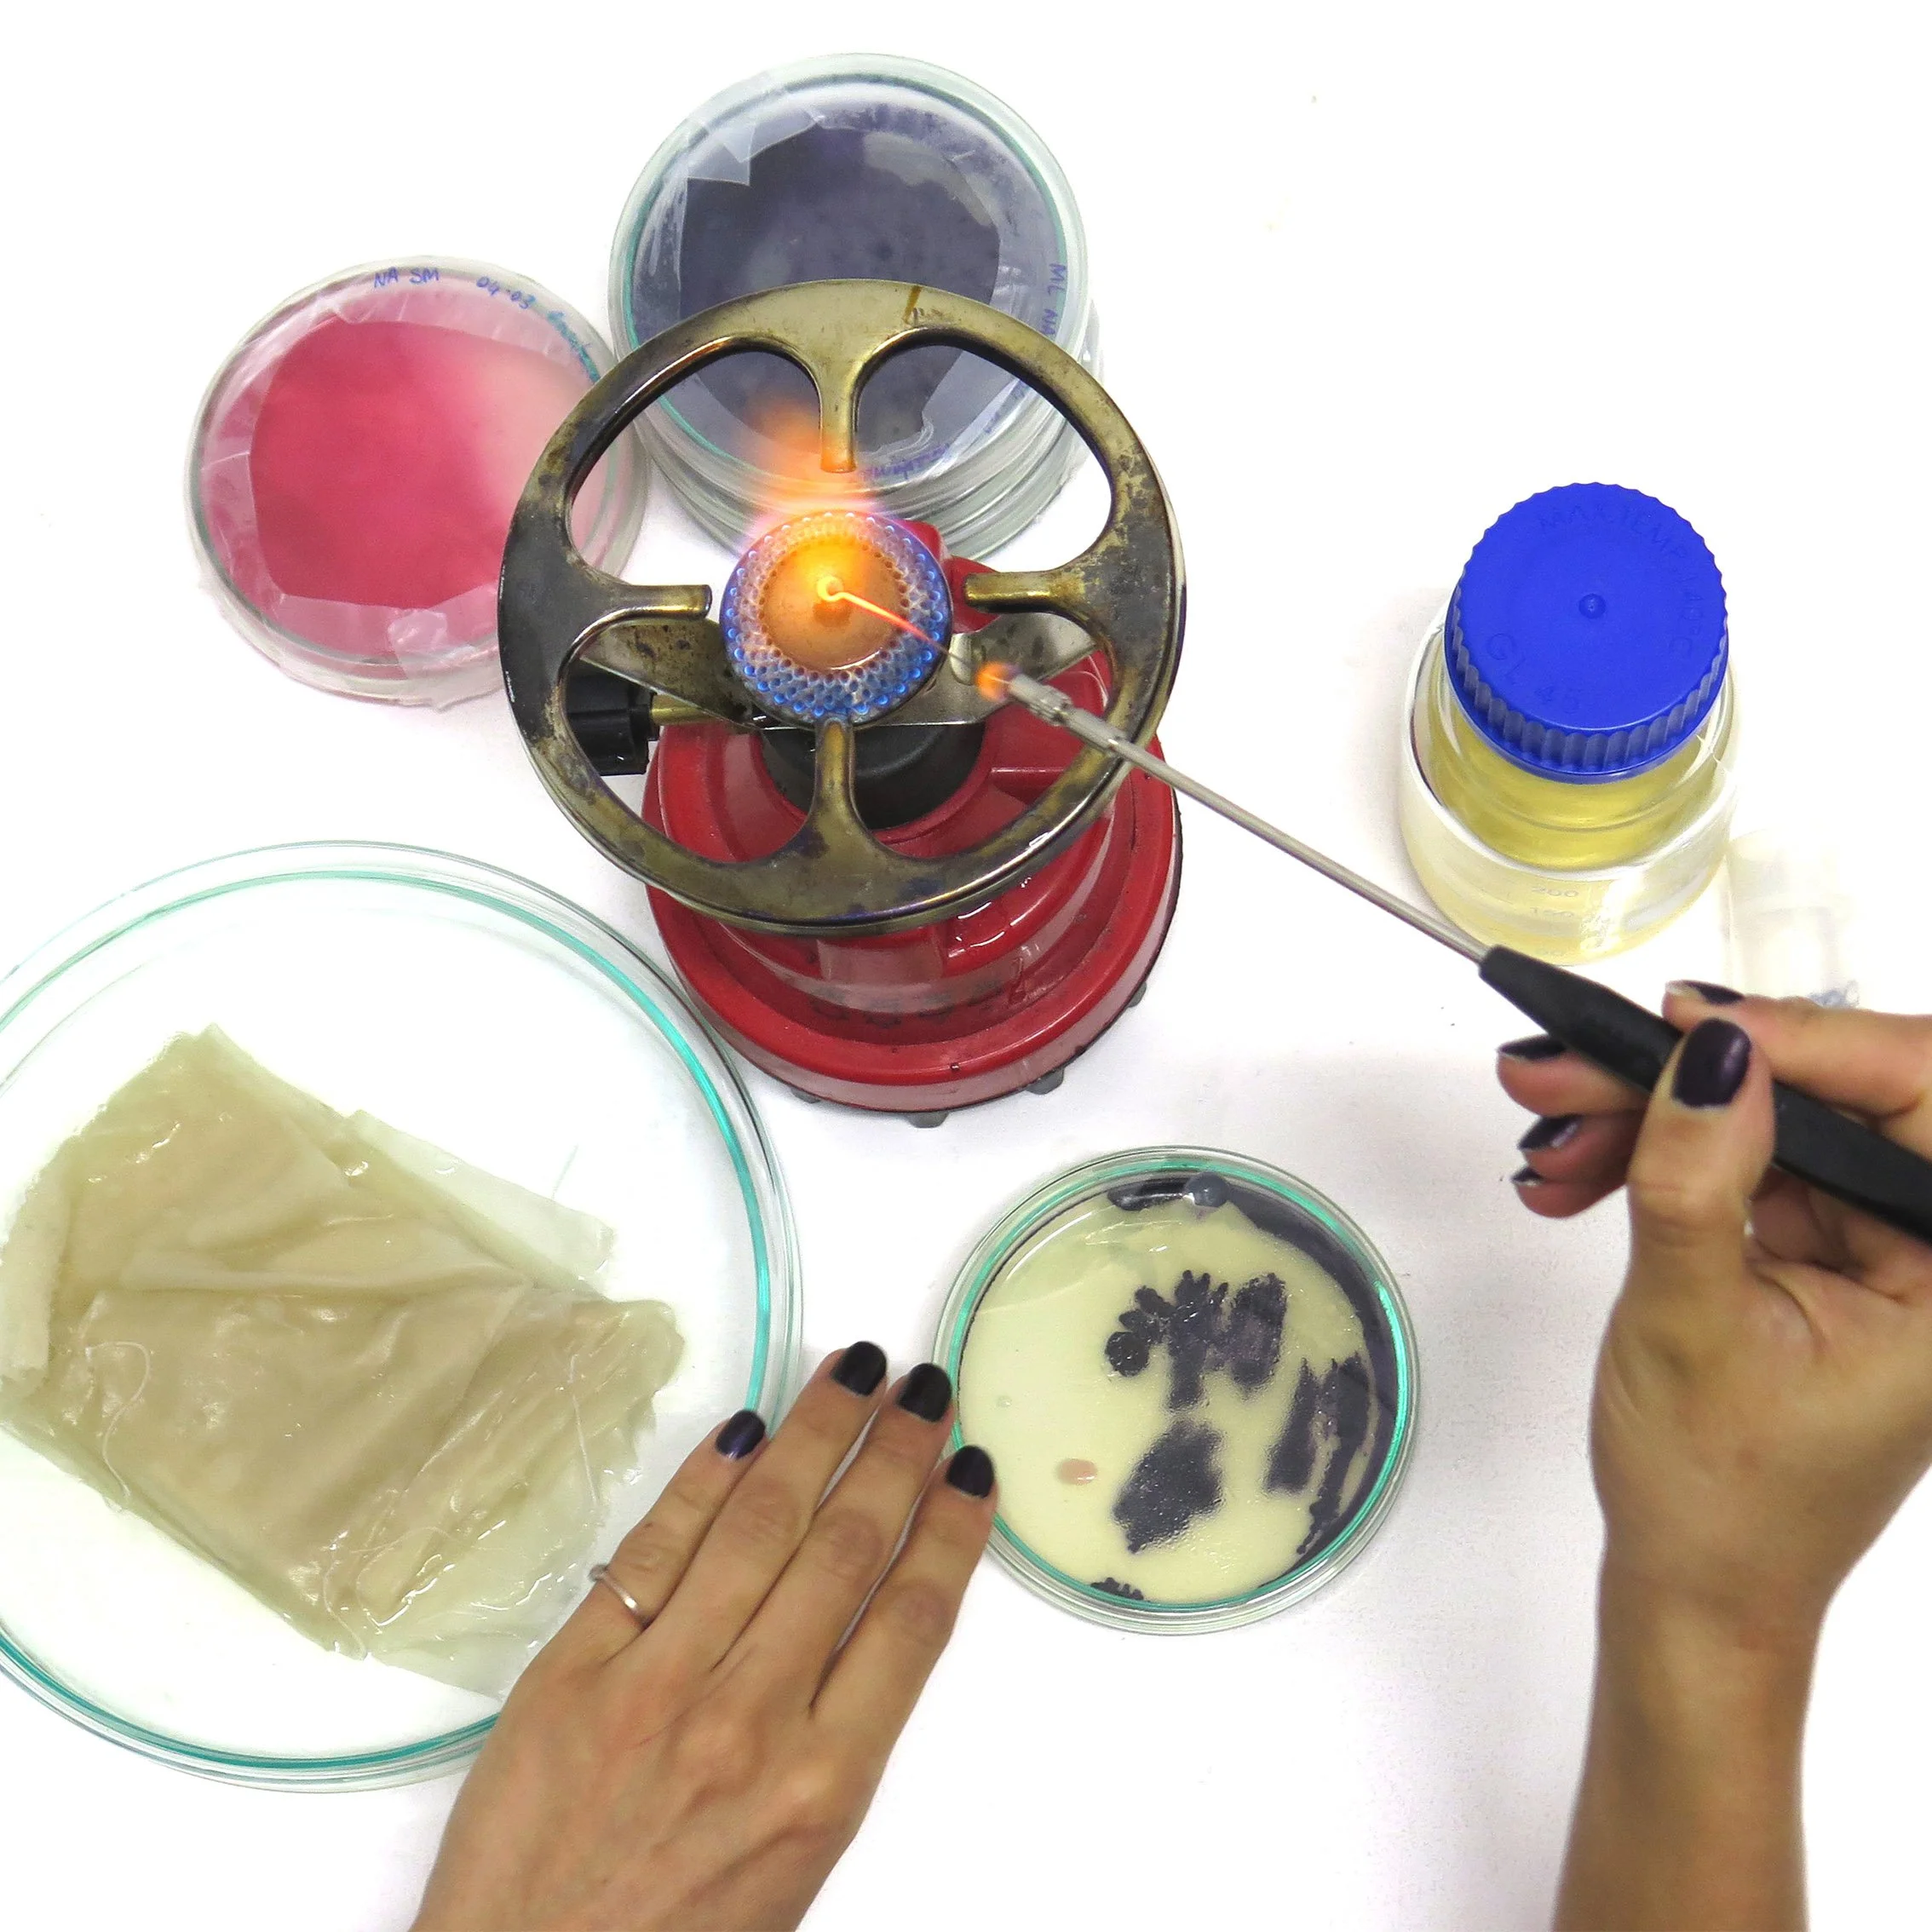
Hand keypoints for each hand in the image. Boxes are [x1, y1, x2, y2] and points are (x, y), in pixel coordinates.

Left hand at [413, 1344, 996, 1931]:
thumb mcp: (798, 1860)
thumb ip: (836, 1736)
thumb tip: (872, 1603)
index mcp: (821, 1786)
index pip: (910, 1621)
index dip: (949, 1531)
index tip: (972, 1468)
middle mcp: (749, 1723)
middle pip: (843, 1552)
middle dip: (893, 1455)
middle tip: (925, 1387)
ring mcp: (656, 1687)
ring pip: (758, 1527)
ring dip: (815, 1435)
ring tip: (855, 1373)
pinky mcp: (573, 1670)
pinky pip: (655, 1548)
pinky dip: (706, 1479)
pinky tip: (748, 1427)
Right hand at [1498, 989, 1931, 1929]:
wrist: (1691, 1585)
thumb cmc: (1718, 1491)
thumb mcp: (1693, 1321)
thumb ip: (1699, 1177)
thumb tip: (1711, 1051)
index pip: (1920, 1096)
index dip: (1809, 1043)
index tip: (1689, 1025)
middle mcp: (1930, 1249)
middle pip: (1825, 1100)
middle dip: (1684, 1079)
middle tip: (1563, 1068)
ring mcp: (1873, 1247)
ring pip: (1764, 1121)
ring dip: (1646, 1117)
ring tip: (1546, 1138)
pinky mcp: (1813, 1250)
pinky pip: (1735, 1164)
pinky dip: (1651, 1158)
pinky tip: (1572, 1174)